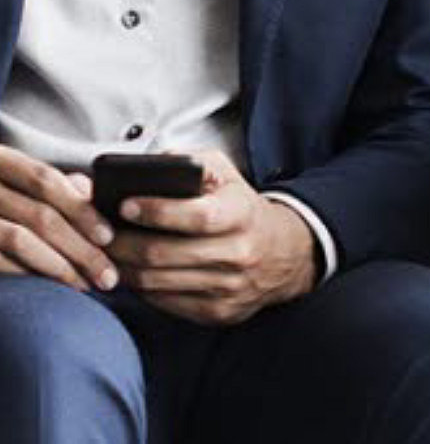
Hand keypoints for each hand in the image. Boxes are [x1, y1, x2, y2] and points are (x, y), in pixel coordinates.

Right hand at [0, 147, 116, 291]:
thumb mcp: (16, 180)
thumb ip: (52, 186)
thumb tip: (94, 198)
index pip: (47, 181)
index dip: (80, 208)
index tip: (108, 236)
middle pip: (40, 215)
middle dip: (80, 247)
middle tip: (108, 275)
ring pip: (20, 239)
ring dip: (58, 266)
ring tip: (85, 285)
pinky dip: (27, 275)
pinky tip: (50, 287)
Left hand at [109, 150, 316, 324]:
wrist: (283, 254)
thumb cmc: (243, 210)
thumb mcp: (229, 176)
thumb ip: (194, 163)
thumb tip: (152, 166)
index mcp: (242, 213)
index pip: (196, 216)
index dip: (156, 210)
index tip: (125, 204)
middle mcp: (238, 252)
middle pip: (163, 254)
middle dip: (122, 243)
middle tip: (100, 233)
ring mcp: (227, 287)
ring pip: (156, 282)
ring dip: (124, 268)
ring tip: (108, 253)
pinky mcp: (217, 312)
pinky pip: (164, 302)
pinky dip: (141, 289)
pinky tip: (132, 272)